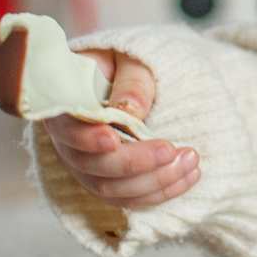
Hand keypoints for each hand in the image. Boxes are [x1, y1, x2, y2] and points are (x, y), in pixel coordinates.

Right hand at [42, 49, 200, 209]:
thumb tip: (133, 112)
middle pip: (93, 167)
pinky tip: (189, 177)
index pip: (68, 130)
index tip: (112, 139)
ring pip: (112, 189)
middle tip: (172, 150)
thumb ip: (132, 82)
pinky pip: (128, 197)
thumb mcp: (130, 60)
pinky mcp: (107, 180)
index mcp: (65, 108)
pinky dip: (160, 192)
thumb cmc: (123, 63)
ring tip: (191, 161)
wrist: (123, 76)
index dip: (87, 139)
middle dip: (136, 163)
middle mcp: (69, 144)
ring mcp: (86, 166)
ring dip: (154, 181)